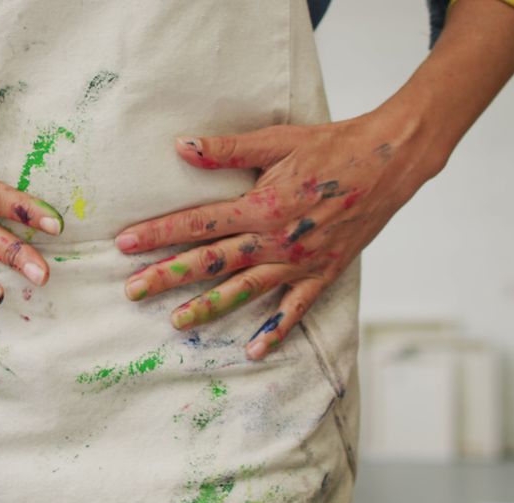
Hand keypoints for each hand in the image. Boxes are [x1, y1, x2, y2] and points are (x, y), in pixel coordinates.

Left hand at [115, 109, 443, 359]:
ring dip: (208, 308)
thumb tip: (181, 147)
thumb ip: (227, 149)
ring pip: (245, 291)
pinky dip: (276, 331)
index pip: (196, 223)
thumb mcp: (277, 140)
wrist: (390, 162)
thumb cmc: (332, 146)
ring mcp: (300, 261)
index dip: (157, 234)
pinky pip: (296, 310)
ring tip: (175, 323)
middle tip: (131, 292)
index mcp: (261, 206)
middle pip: (211, 263)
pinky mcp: (323, 273)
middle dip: (167, 277)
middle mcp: (276, 240)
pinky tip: (253, 351)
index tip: (124, 244)